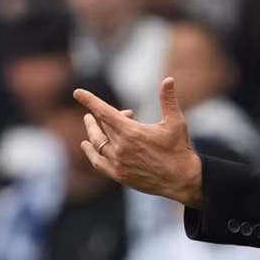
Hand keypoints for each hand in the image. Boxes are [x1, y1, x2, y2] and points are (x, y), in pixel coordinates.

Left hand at [74, 77, 202, 207]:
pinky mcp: (119, 175)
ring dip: (92, 132)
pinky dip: (91, 153)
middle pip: (102, 126)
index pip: (104, 112)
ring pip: (97, 143)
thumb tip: (168, 79)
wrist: (182, 180)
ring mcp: (118, 163)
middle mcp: (120, 147)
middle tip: (113, 113)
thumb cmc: (180, 149)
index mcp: (132, 132)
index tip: (77, 93)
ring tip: (90, 123)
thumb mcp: (176, 122)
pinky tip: (86, 145)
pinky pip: (98, 162)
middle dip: (104, 116)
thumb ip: (168, 100)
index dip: (90, 101)